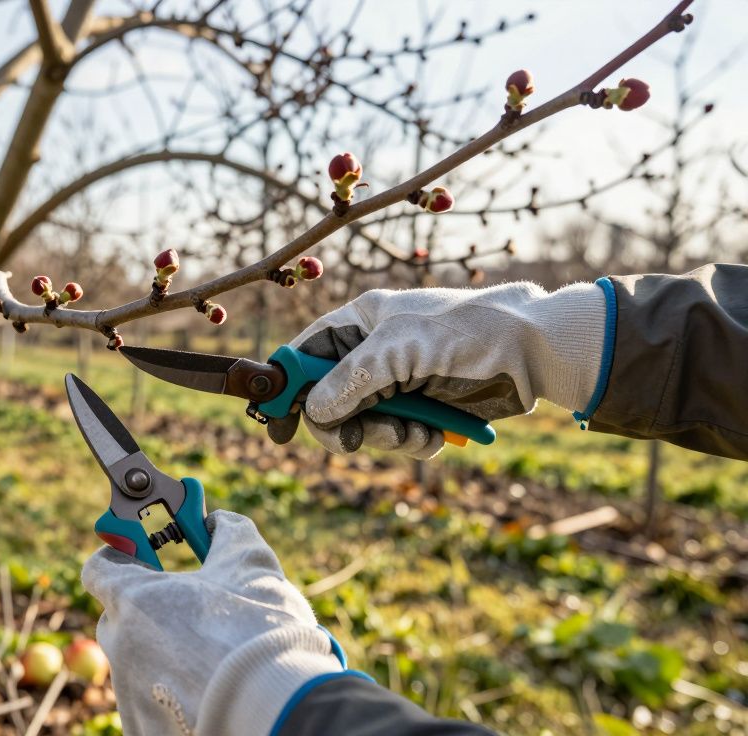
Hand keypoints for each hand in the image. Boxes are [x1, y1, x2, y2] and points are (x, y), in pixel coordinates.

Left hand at [82, 510, 344, 735]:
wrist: (278, 706)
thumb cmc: (259, 630)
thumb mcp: (249, 564)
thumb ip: (226, 532)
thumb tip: (218, 521)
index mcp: (132, 600)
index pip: (98, 569)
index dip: (120, 556)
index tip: (141, 553)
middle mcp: (120, 646)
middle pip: (118, 617)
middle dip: (145, 607)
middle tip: (184, 604)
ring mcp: (128, 692)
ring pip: (137, 659)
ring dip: (162, 649)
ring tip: (208, 650)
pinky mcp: (142, 726)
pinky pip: (150, 697)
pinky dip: (171, 688)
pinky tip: (207, 684)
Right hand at [267, 281, 605, 458]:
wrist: (536, 352)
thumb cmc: (468, 334)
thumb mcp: (399, 352)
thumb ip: (348, 381)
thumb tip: (313, 413)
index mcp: (362, 321)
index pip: (305, 354)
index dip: (287, 388)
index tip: (277, 425)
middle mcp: (375, 350)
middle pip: (329, 398)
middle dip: (345, 424)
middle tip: (355, 441)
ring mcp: (399, 379)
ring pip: (363, 424)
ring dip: (385, 437)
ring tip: (415, 433)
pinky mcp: (423, 405)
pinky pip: (397, 436)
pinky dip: (412, 442)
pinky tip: (434, 436)